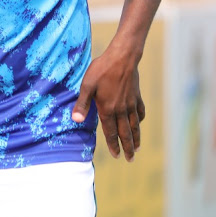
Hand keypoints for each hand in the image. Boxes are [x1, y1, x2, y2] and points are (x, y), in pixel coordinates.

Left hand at [71, 45, 145, 161]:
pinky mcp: (137, 96)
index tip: (116, 155)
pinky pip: (140, 112)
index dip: (113, 145)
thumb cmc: (102, 70)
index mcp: (108, 109)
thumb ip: (82, 104)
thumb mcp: (87, 85)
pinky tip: (139, 123)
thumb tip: (75, 120)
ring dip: (136, 138)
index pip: (111, 132)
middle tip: (130, 159)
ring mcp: (131, 103)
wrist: (122, 57)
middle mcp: (121, 110)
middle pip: (125, 133)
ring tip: (137, 148)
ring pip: (134, 125)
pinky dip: (140, 120)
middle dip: (127, 147)